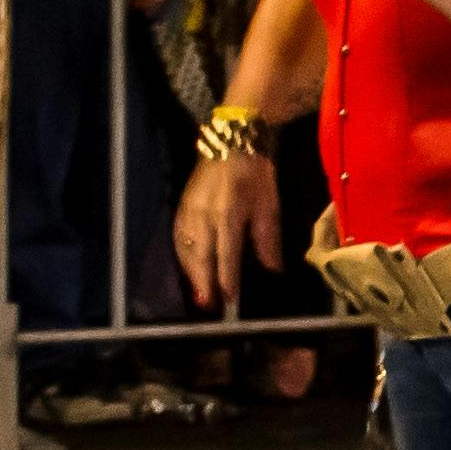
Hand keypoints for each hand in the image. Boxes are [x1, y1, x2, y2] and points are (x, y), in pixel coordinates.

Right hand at [173, 144, 287, 296]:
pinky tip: (189, 270)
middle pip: (201, 255)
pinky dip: (183, 257)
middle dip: (204, 282)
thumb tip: (272, 270)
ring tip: (199, 295)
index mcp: (228, 212)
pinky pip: (179, 238)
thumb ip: (267, 239)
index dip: (227, 278)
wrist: (231, 143)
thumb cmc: (255, 173)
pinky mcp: (181, 207)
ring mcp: (189, 210)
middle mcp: (204, 214)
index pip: (226, 253)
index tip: (229, 298)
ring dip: (191, 274)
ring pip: (186, 249)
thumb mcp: (268, 204)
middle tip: (209, 306)